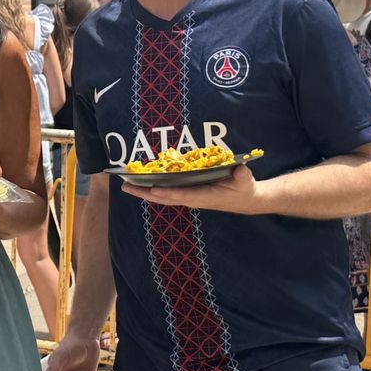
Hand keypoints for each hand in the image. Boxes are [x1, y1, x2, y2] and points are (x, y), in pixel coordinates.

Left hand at [121, 164, 263, 214]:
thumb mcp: (245, 181)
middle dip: (145, 193)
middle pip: (165, 198)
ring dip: (144, 192)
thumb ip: (242, 176)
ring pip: (163, 197)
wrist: (245, 200)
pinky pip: (167, 194)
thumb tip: (240, 170)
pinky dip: (153, 190)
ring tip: (126, 186)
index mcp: (204, 197)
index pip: (183, 195)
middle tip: (125, 187)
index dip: (168, 193)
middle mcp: (192, 199)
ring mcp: (189, 198)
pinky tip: (141, 185)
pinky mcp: (188, 195)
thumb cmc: (244, 189)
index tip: (153, 189)